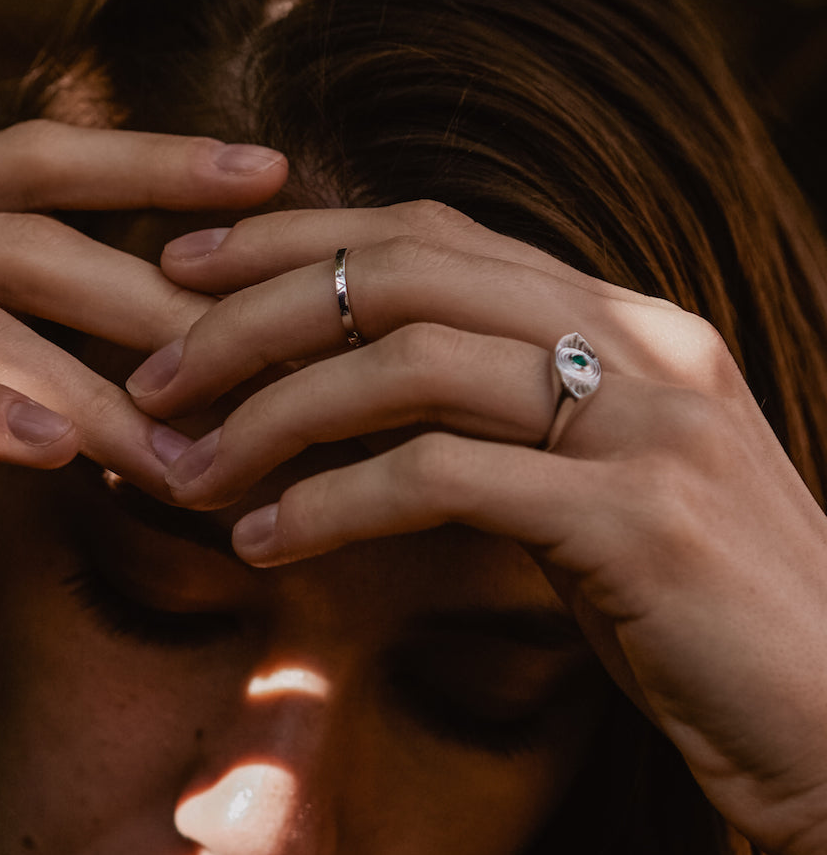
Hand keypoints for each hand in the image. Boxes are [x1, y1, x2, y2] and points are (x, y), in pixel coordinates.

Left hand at [128, 201, 826, 854]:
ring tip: (185, 471)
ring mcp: (648, 420)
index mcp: (625, 321)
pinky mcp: (638, 518)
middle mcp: (642, 340)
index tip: (184, 274)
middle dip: (250, 314)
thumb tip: (351, 421)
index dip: (292, 242)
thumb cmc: (703, 618)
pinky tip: (261, 540)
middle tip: (151, 373)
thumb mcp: (596, 497)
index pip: (428, 236)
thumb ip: (504, 434)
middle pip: (398, 273)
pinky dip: (330, 503)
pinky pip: (442, 477)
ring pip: (408, 362)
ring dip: (271, 413)